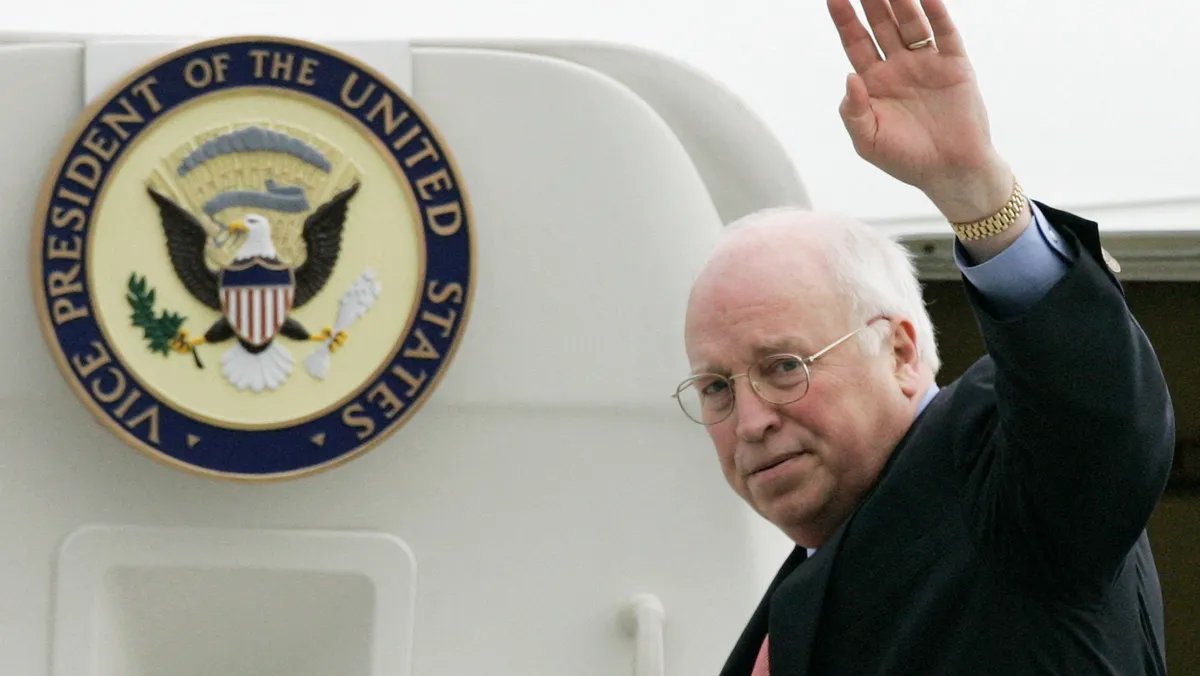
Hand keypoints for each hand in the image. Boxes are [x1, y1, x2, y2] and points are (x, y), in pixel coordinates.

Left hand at [828, 0, 1013, 221]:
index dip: (845, 19)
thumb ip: (853, 111)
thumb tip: (849, 77)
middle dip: (870, 0)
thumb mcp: (868, 141)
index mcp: (874, 83)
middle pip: (881, 24)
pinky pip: (944, 32)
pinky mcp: (954, 65)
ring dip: (900, 0)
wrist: (952, 172)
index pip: (855, 42)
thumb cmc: (906, 160)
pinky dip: (936, 12)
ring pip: (910, 22)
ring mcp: (927, 63)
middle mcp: (899, 67)